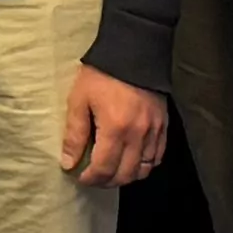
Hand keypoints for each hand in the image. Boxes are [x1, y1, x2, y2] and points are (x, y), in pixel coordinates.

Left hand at [61, 66, 169, 187]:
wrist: (133, 51)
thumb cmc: (101, 74)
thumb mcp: (79, 100)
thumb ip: (74, 134)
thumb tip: (69, 163)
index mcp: (115, 129)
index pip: (104, 169)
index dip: (90, 178)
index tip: (79, 176)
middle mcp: (138, 135)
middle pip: (125, 174)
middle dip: (106, 181)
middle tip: (93, 176)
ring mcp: (154, 131)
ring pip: (144, 169)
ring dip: (126, 176)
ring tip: (112, 170)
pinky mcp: (164, 125)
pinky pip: (157, 156)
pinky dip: (145, 165)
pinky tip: (133, 161)